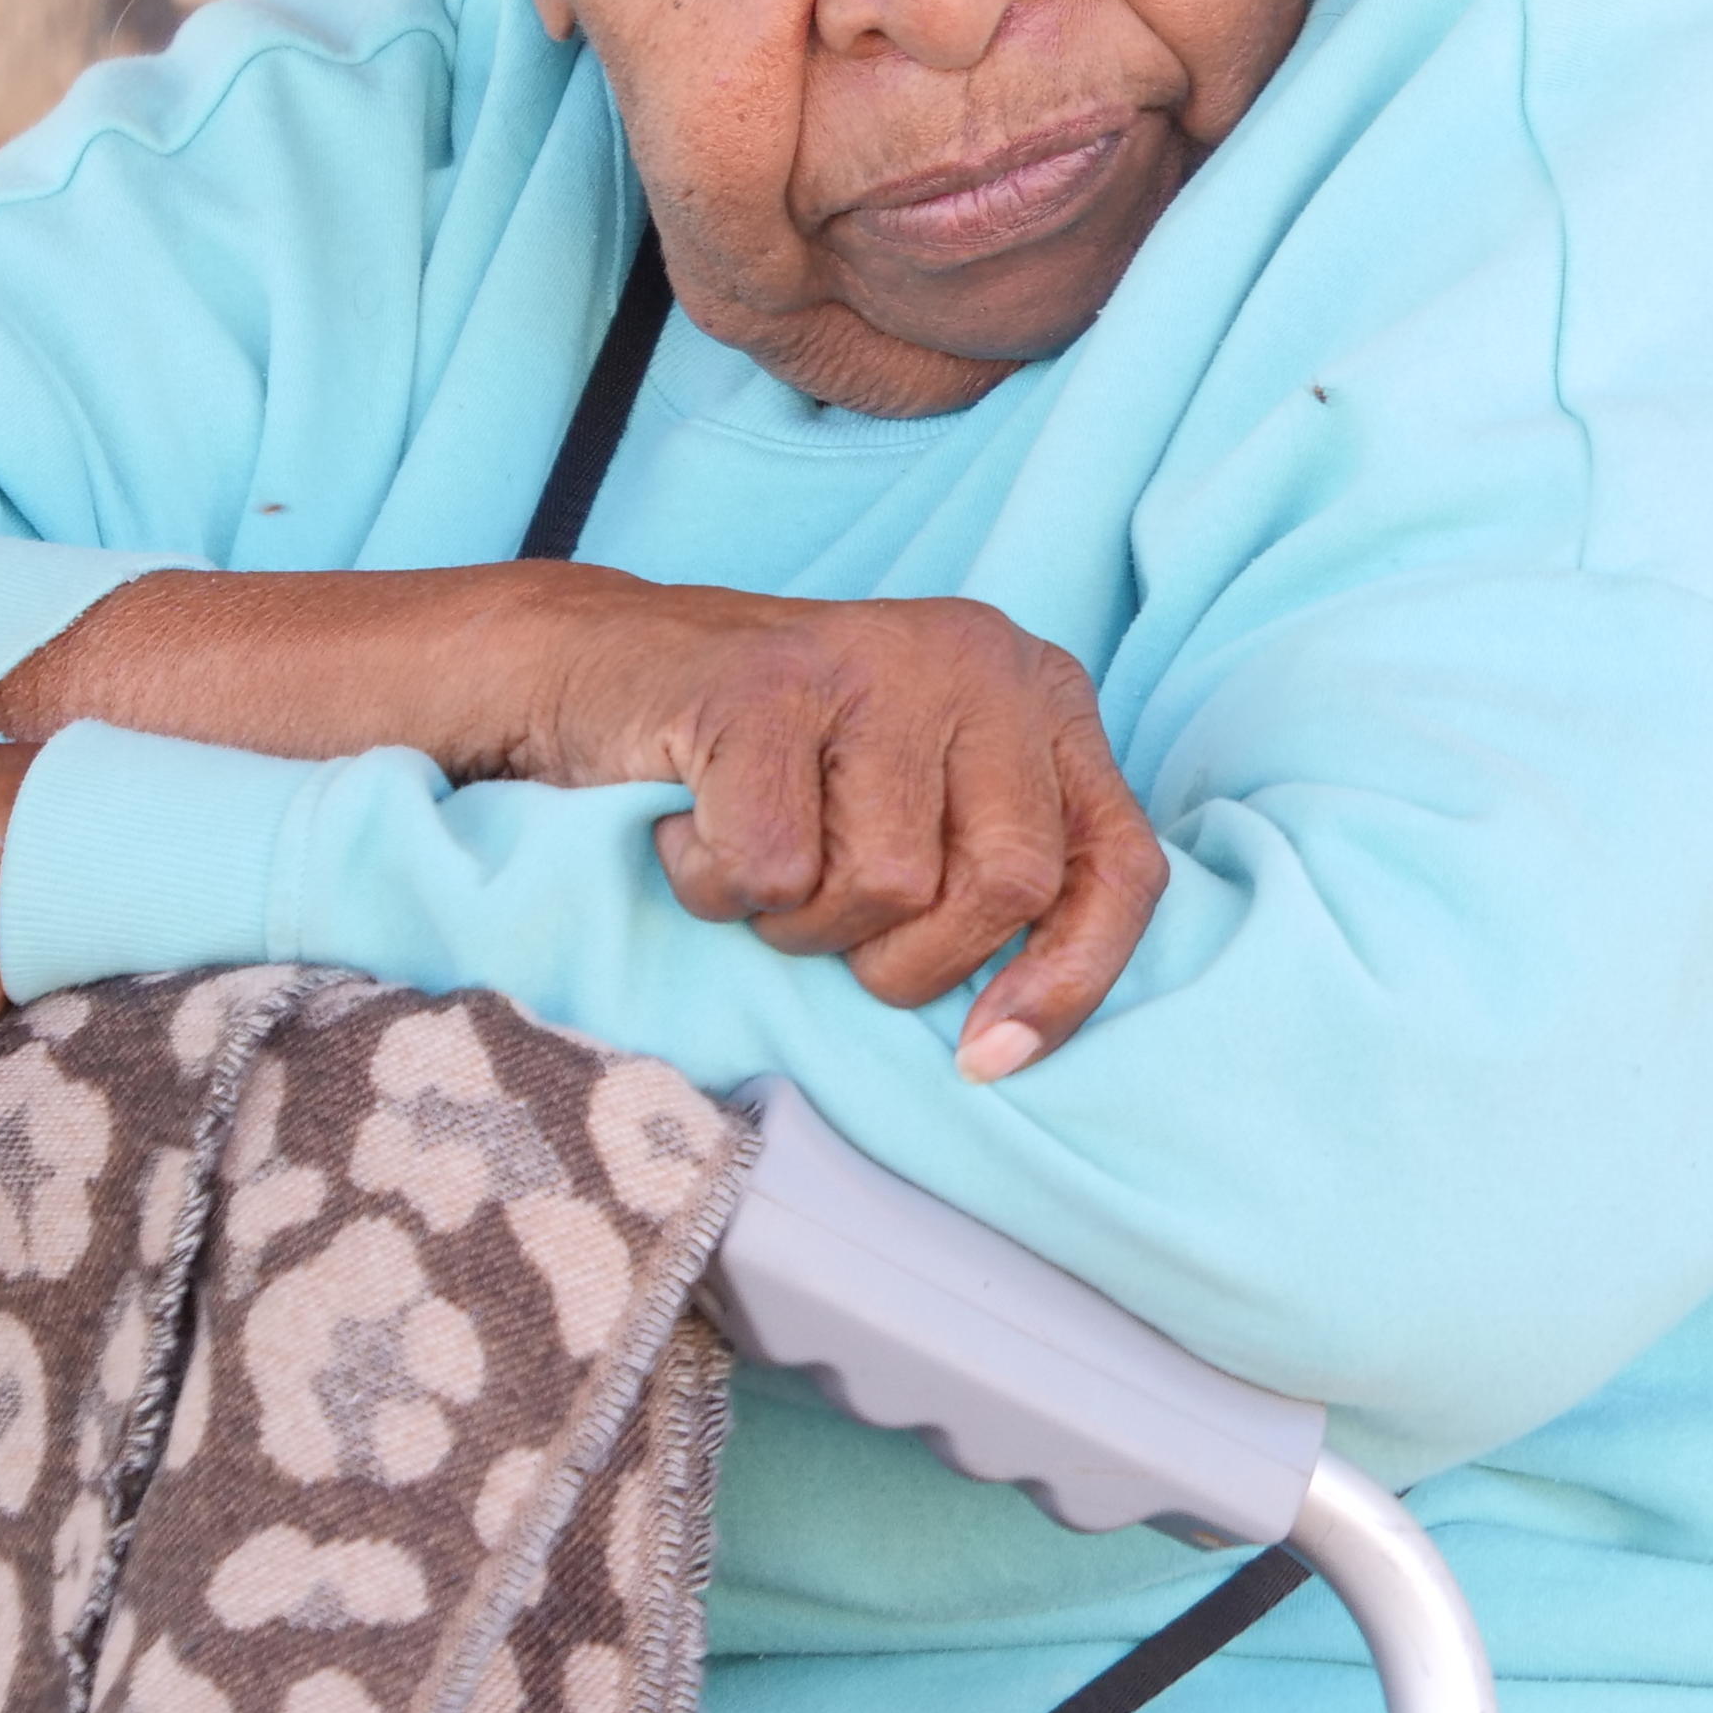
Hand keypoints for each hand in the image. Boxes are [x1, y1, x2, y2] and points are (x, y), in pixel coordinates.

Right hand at [572, 584, 1165, 1081]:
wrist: (592, 669)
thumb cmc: (765, 770)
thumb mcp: (915, 811)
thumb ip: (990, 880)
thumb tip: (1011, 1043)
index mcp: (1039, 696)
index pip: (1120, 868)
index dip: (1069, 983)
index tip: (985, 1055)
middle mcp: (977, 657)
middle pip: (1005, 885)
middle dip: (904, 958)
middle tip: (824, 921)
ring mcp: (874, 657)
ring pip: (883, 885)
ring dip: (794, 920)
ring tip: (752, 856)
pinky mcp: (766, 681)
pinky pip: (772, 865)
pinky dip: (715, 884)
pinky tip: (690, 826)